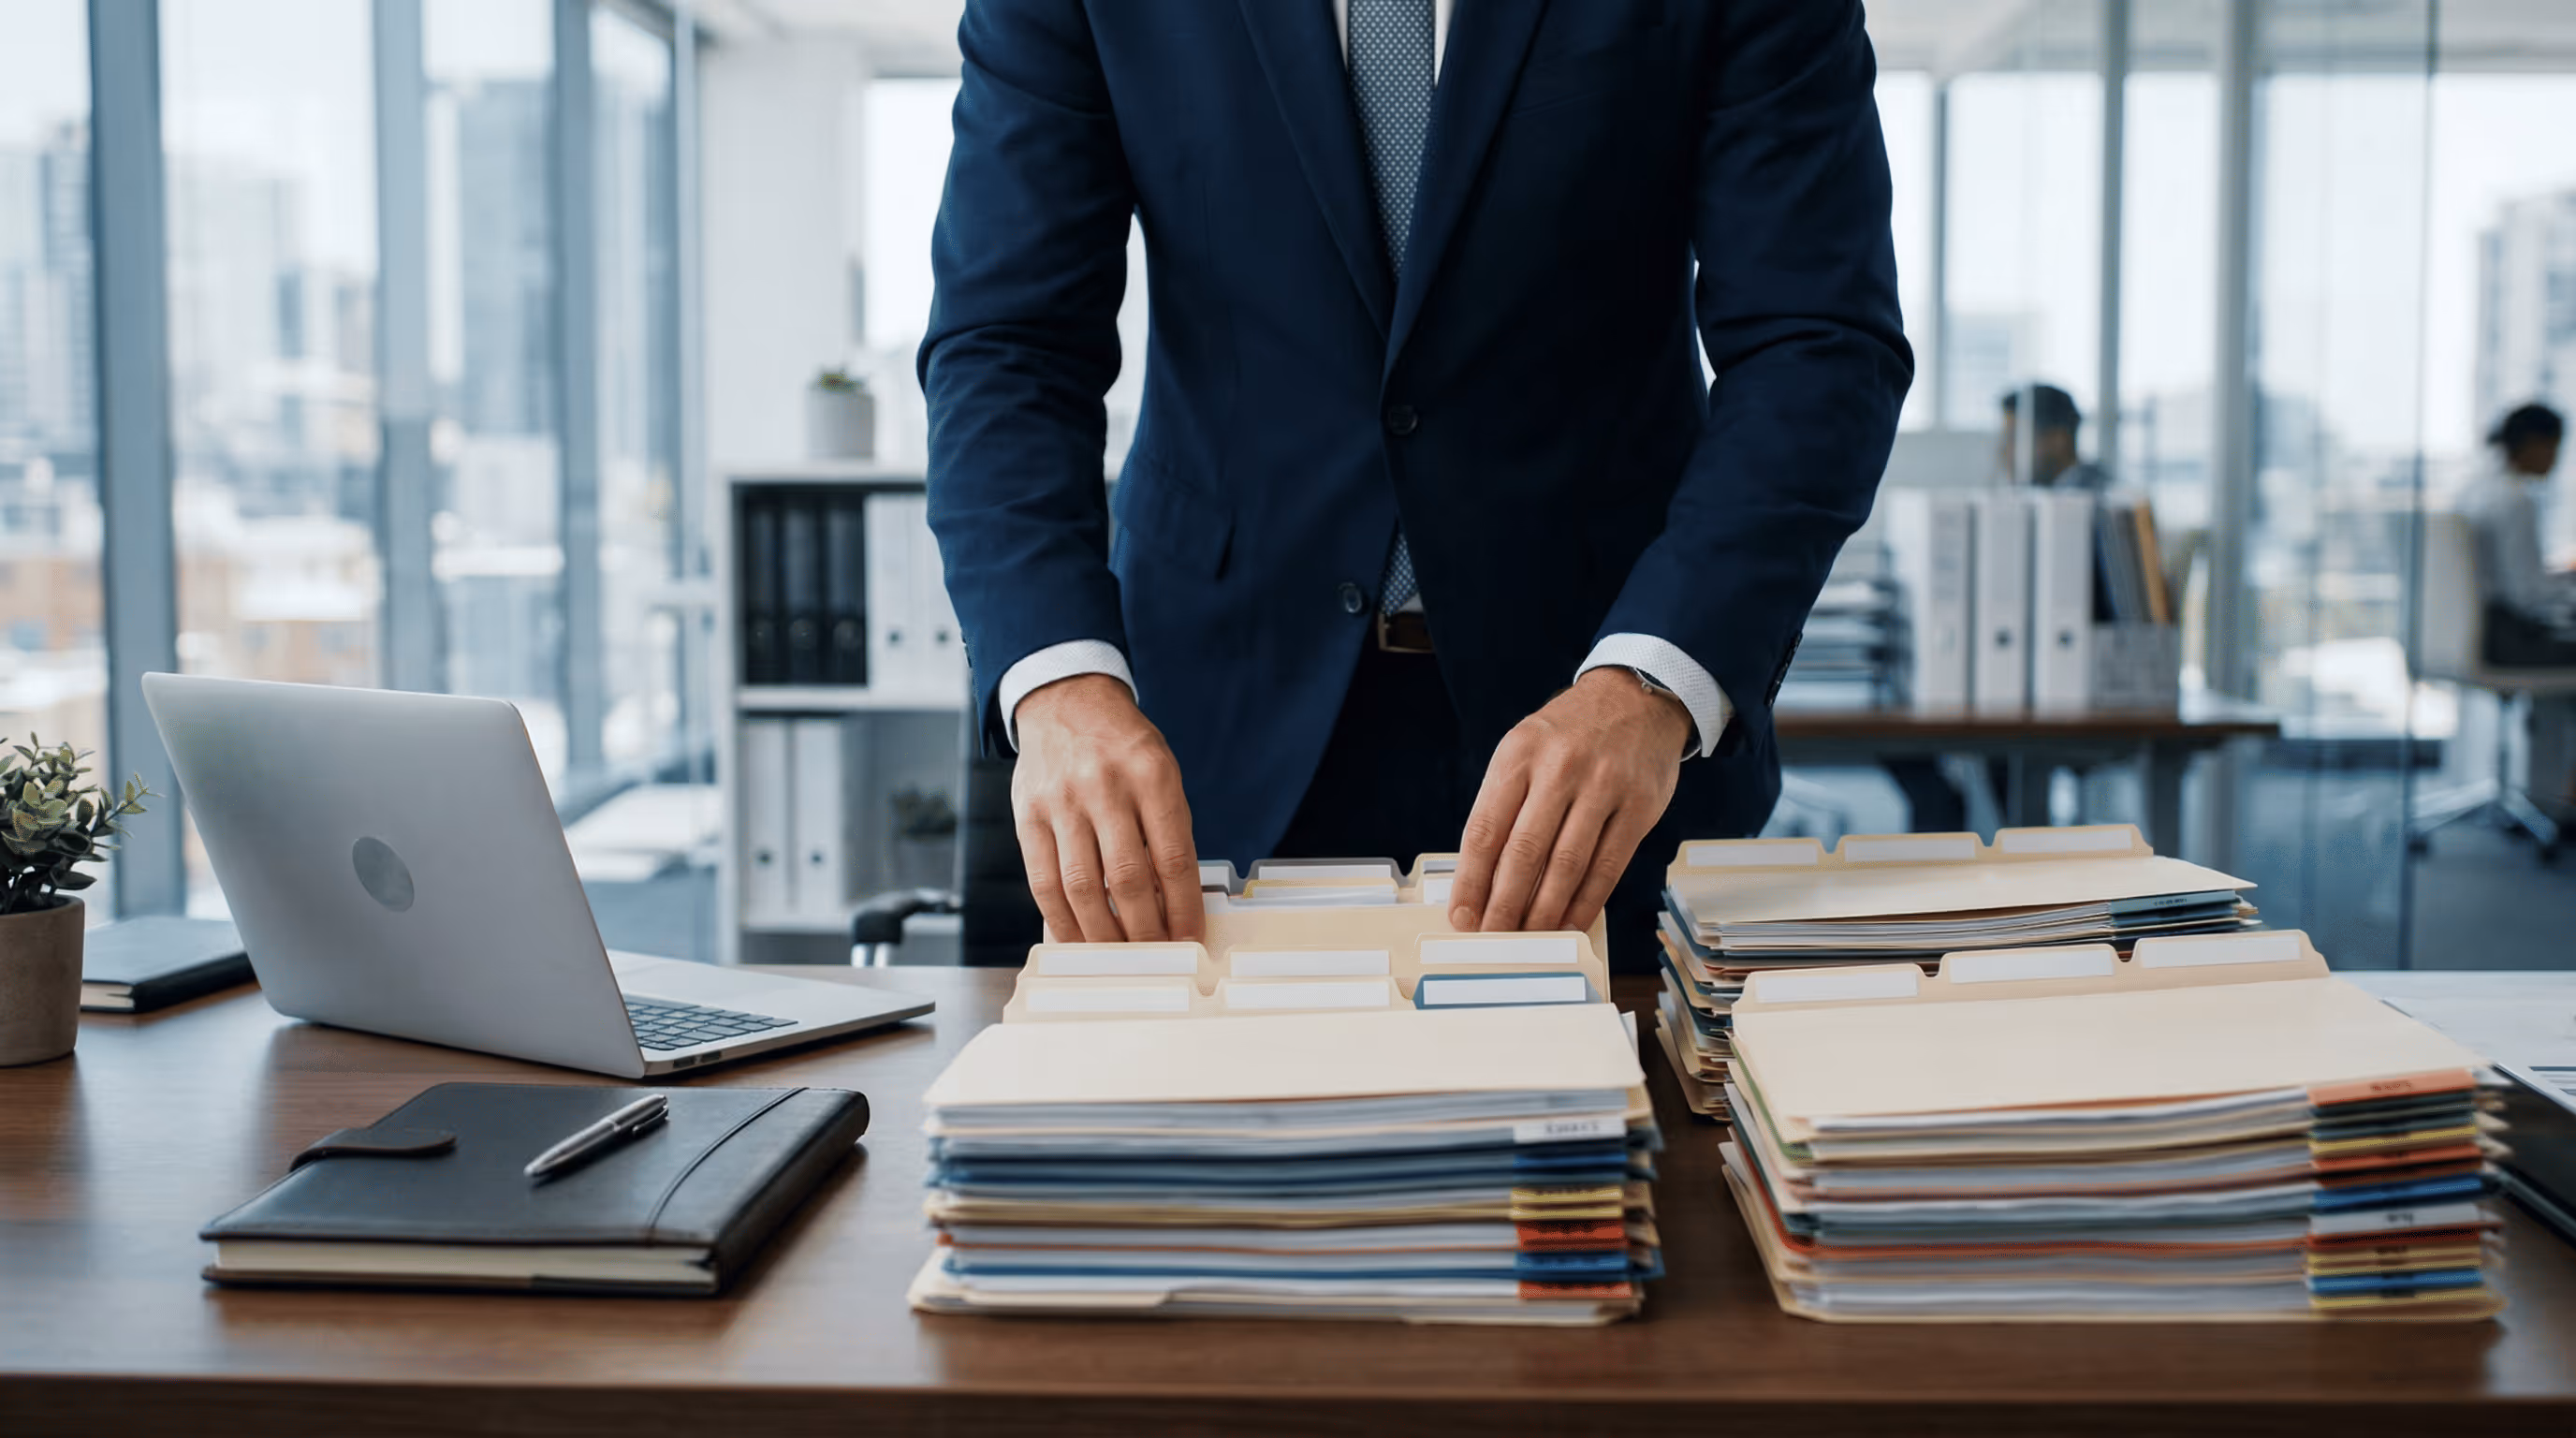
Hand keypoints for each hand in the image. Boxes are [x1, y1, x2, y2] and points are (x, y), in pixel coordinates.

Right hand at [1011, 674, 1204, 942]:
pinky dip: (1060, 920)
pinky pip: (1043, 881)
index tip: (1190, 939)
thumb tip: (1171, 905)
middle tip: (1156, 956)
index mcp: (1151, 775)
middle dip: (1145, 930)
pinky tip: (1076, 939)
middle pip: (1126, 878)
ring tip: (1118, 956)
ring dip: (1102, 933)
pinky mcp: (1027, 815)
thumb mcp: (1161, 772)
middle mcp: (1104, 787)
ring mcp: (1061, 801)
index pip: (1172, 856)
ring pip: (1081, 887)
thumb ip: (1167, 831)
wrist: (1066, 700)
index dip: (1182, 907)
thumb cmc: (1122, 747)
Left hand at [1448, 668, 1690, 935]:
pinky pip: (1608, 866)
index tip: (1461, 915)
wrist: (1636, 697)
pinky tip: (1570, 922)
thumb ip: (1503, 803)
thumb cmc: (1569, 734)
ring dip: (1544, 910)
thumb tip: (1481, 877)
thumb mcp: (1524, 748)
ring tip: (1528, 936)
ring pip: (1566, 864)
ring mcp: (1603, 787)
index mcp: (1519, 754)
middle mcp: (1560, 768)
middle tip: (1493, 936)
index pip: (1485, 829)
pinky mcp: (1639, 807)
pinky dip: (1586, 901)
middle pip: (1524, 852)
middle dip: (1504, 904)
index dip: (1471, 880)